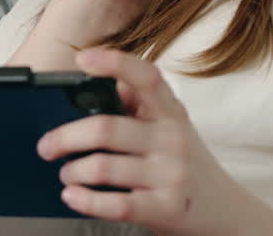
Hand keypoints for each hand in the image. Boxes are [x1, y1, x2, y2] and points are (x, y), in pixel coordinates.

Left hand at [39, 49, 272, 235]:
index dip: (114, 62)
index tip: (82, 59)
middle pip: (104, 127)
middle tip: (46, 145)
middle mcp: (173, 139)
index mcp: (171, 111)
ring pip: (102, 167)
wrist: (227, 212)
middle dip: (64, 137)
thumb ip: (138, 107)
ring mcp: (172, 175)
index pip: (146, 76)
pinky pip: (116, 204)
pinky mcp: (167, 209)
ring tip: (65, 173)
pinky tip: (72, 196)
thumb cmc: (183, 164)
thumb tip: (86, 89)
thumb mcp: (170, 128)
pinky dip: (85, 200)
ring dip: (72, 171)